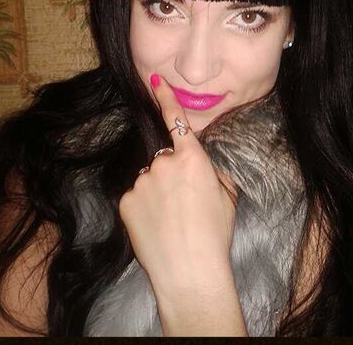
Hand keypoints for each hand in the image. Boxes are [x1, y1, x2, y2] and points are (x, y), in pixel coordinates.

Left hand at [118, 74, 237, 298]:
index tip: (154, 80)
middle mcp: (163, 163)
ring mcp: (141, 181)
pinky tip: (155, 226)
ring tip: (170, 220)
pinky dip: (143, 207)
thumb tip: (203, 164)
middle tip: (184, 204)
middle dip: (171, 174)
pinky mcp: (126, 201)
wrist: (191, 273)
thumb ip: (213, 172)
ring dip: (157, 191)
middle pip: (164, 159)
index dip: (165, 98)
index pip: (176, 120)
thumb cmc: (215, 234)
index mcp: (192, 159)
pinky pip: (136, 196)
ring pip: (149, 179)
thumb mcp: (227, 197)